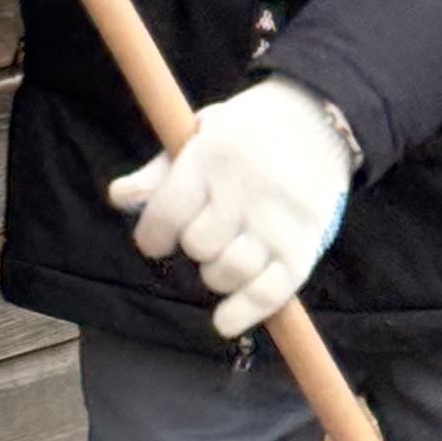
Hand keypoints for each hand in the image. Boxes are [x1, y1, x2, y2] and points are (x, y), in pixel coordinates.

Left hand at [108, 77, 355, 337]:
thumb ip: (162, 170)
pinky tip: (225, 321)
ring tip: (226, 257)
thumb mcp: (203, 133)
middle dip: (195, 246)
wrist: (322, 119)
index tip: (156, 242)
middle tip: (210, 233)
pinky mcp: (305, 244)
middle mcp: (245, 187)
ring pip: (228, 273)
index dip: (153, 237)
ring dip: (218, 275)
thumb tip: (120, 198)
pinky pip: (268, 293)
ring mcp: (278, 219)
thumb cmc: (249, 130)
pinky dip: (243, 312)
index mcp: (212, 156)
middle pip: (198, 245)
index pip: (167, 214)